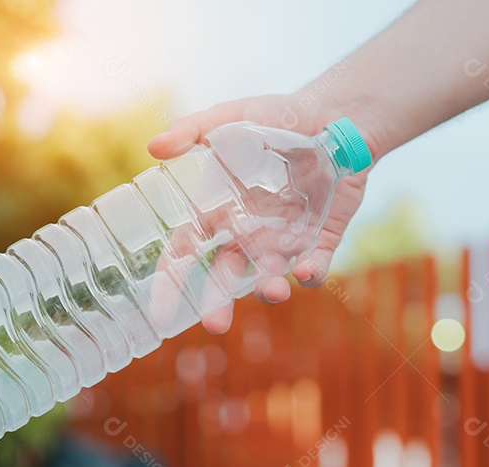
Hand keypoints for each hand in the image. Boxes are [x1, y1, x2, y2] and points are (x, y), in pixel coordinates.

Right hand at [148, 93, 371, 332]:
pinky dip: (311, 273)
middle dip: (218, 304)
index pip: (184, 253)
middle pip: (224, 278)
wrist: (335, 117)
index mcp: (217, 212)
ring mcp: (283, 240)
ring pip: (269, 276)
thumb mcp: (231, 118)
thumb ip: (192, 130)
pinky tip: (307, 271)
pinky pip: (314, 266)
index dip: (169, 283)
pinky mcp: (320, 240)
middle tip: (216, 326)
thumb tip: (152, 146)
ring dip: (268, 288)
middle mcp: (246, 234)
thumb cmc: (276, 118)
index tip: (159, 314)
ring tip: (272, 292)